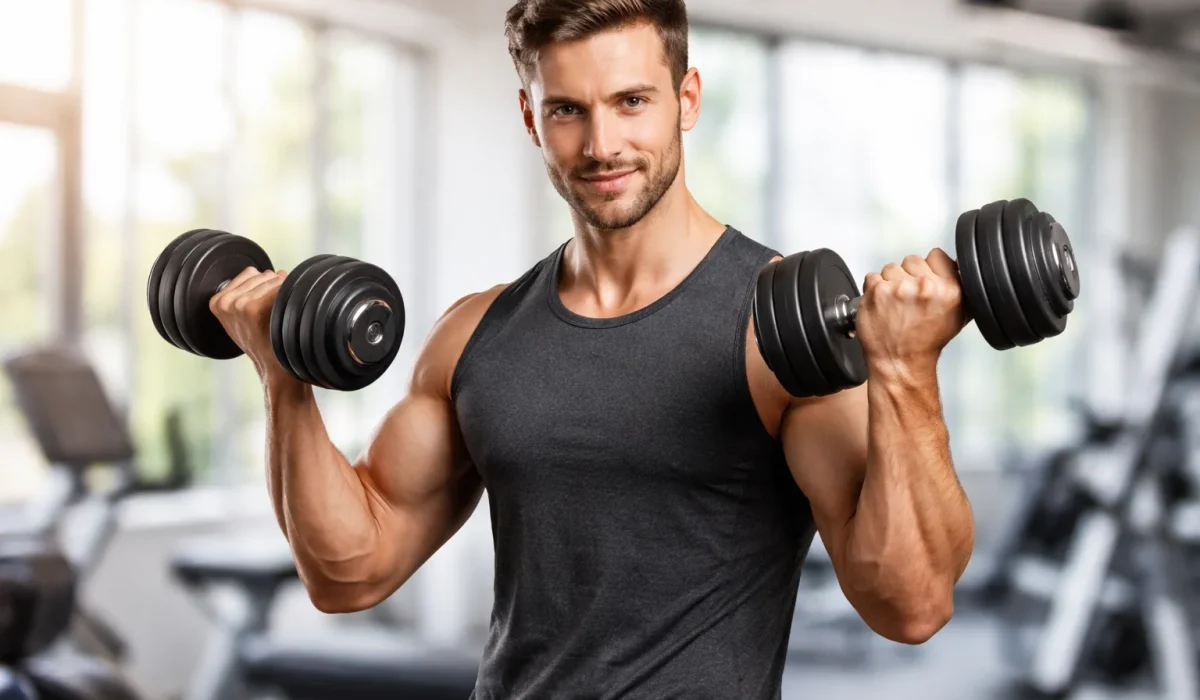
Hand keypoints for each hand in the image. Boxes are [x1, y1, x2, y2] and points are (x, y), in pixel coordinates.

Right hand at [209, 266, 288, 381]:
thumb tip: (276, 272)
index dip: (265, 285)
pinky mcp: (254, 308)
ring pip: (272, 279)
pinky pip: (280, 287)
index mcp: (217, 301)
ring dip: (282, 291)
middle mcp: (225, 302)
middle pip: (262, 274)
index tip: (266, 305)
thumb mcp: (244, 317)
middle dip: (274, 287)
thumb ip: (249, 292)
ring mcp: (239, 305)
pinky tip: (285, 313)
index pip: (250, 273)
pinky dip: (289, 295)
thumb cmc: (263, 340)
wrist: (273, 366)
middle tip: (275, 312)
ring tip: (279, 315)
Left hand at [855, 249, 966, 374]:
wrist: (900, 362)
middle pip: (912, 260)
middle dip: (909, 276)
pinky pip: (872, 278)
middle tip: (908, 298)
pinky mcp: (876, 292)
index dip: (929, 268)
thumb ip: (958, 286)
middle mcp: (925, 286)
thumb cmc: (925, 342)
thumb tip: (956, 266)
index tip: (924, 281)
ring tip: (895, 304)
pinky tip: (882, 306)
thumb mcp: (958, 315)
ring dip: (890, 282)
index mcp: (949, 289)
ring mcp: (899, 288)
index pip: (936, 255)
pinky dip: (874, 290)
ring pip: (891, 268)